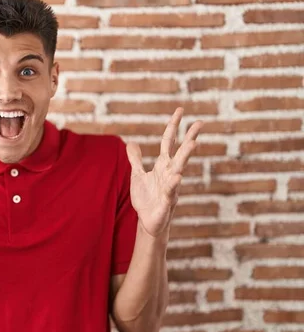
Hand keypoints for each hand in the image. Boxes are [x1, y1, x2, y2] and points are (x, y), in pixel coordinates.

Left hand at [126, 108, 202, 238]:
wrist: (147, 220)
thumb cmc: (146, 198)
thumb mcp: (137, 175)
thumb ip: (135, 159)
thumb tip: (132, 143)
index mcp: (162, 165)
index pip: (168, 142)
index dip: (173, 126)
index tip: (180, 110)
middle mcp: (170, 173)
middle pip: (180, 152)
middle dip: (189, 137)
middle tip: (200, 122)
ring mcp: (170, 186)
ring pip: (179, 168)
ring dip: (185, 156)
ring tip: (193, 143)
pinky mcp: (167, 200)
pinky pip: (171, 191)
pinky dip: (174, 184)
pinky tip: (177, 177)